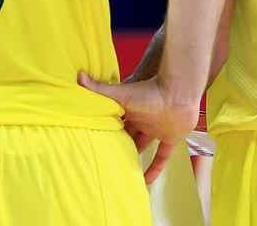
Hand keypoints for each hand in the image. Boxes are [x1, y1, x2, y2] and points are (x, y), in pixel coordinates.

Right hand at [78, 72, 198, 183]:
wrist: (178, 92)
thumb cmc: (149, 90)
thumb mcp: (121, 93)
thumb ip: (100, 88)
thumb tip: (78, 76)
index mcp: (128, 109)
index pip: (114, 121)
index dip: (105, 130)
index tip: (94, 140)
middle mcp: (141, 119)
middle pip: (127, 134)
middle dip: (118, 143)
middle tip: (106, 157)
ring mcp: (156, 129)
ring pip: (142, 145)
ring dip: (135, 155)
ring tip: (122, 169)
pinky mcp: (171, 138)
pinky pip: (162, 156)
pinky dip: (155, 168)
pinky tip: (147, 181)